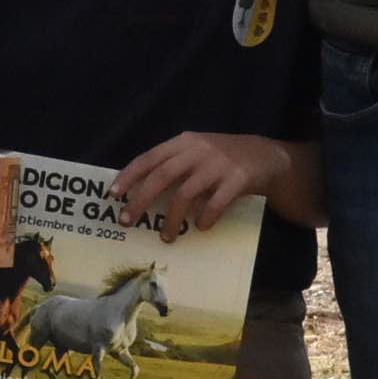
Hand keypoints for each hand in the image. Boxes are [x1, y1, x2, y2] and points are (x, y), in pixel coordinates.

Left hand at [111, 132, 286, 240]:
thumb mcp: (196, 151)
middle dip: (141, 199)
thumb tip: (138, 190)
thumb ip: (172, 163)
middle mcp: (198, 150)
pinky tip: (200, 227)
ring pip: (186, 193)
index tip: (113, 194)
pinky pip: (215, 203)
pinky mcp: (238, 179)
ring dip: (172, 218)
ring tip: (165, 236)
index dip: (129, 175)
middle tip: (127, 220)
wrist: (264, 156)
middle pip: (162, 175)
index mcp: (183, 142)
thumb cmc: (221, 159)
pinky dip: (204, 218)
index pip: (149, 157)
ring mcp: (218, 164)